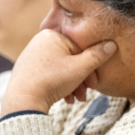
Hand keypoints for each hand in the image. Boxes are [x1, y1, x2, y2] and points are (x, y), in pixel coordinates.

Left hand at [0, 30, 116, 115]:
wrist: (23, 99)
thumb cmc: (52, 81)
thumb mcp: (81, 68)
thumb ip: (98, 55)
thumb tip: (111, 44)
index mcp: (52, 35)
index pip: (80, 48)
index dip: (91, 67)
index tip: (95, 83)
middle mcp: (40, 41)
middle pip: (70, 59)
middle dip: (81, 78)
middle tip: (86, 93)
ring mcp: (32, 55)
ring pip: (61, 68)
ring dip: (72, 84)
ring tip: (75, 99)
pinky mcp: (27, 68)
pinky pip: (49, 73)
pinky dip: (59, 85)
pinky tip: (64, 98)